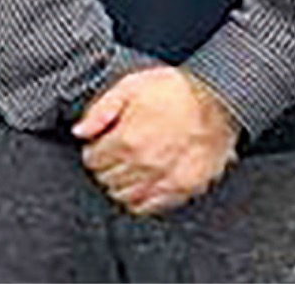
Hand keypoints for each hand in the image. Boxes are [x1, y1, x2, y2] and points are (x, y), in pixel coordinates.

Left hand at [72, 67, 238, 215]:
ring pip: (125, 196)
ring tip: (125, 168)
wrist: (215, 99)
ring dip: (119, 184)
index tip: (97, 144)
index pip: (93, 160)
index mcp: (127, 140)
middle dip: (103, 167)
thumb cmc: (173, 89)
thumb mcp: (129, 86)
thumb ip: (100, 110)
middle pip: (106, 180)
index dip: (92, 150)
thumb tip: (79, 131)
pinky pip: (150, 207)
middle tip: (110, 155)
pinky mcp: (183, 189)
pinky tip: (141, 183)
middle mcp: (143, 166)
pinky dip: (139, 199)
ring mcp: (164, 180)